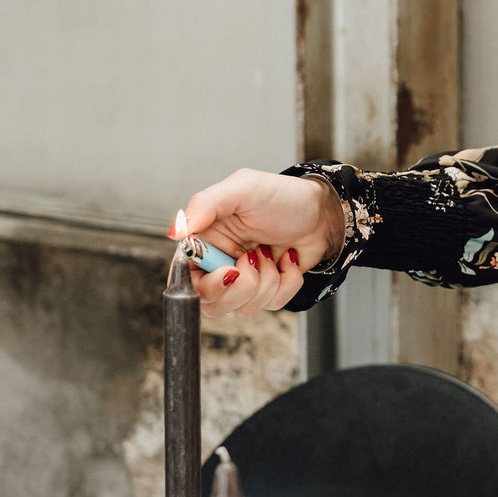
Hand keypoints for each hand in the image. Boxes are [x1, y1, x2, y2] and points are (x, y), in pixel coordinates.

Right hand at [171, 169, 345, 316]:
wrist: (323, 211)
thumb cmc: (282, 196)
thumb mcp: (242, 188)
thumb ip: (204, 205)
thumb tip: (174, 232)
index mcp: (205, 241)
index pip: (186, 279)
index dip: (206, 283)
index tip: (230, 269)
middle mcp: (220, 263)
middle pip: (211, 302)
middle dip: (241, 286)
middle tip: (255, 257)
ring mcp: (244, 280)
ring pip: (242, 308)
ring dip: (266, 280)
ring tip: (270, 252)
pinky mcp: (268, 290)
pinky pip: (271, 304)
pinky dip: (286, 282)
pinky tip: (288, 259)